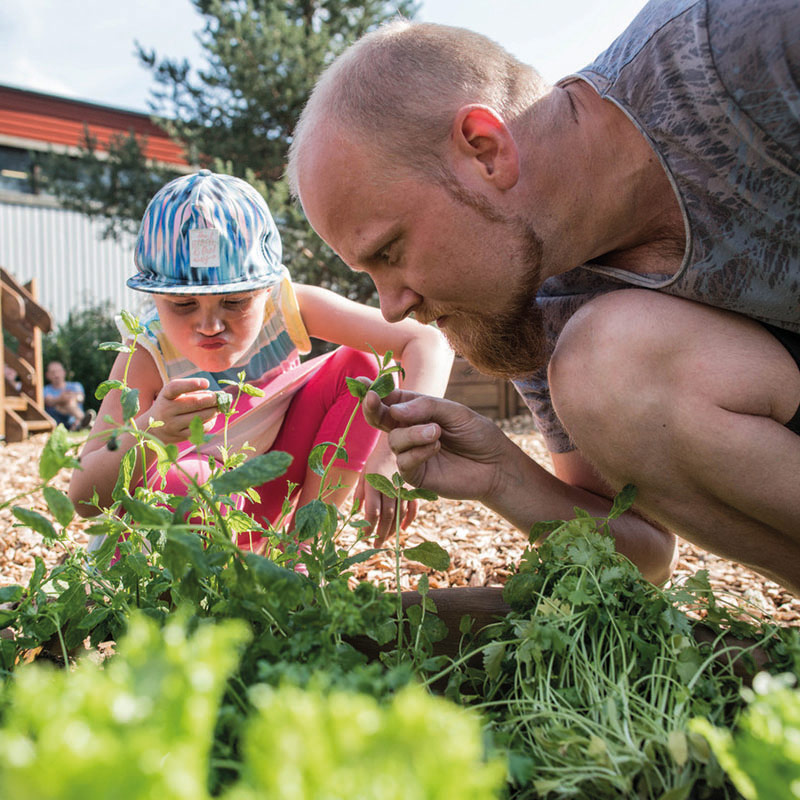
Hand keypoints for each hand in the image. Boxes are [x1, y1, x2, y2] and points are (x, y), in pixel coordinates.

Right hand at [141, 378, 219, 443]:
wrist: (154, 430)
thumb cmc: (171, 405)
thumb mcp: (175, 394)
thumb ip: (193, 391)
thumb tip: (218, 395)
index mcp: (166, 395)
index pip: (176, 388)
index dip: (191, 384)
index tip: (207, 382)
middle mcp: (167, 410)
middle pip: (195, 403)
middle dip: (213, 399)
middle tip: (222, 397)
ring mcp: (173, 425)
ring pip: (201, 417)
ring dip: (214, 410)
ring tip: (219, 406)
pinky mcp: (181, 436)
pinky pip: (201, 428)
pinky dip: (211, 421)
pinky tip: (212, 417)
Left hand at [354, 435, 417, 546]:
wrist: (400, 440)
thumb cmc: (377, 458)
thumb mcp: (365, 472)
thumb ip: (361, 492)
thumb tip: (355, 511)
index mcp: (375, 483)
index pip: (372, 511)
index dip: (368, 527)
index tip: (364, 537)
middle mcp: (390, 487)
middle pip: (387, 517)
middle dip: (381, 534)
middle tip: (376, 545)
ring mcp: (403, 488)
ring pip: (400, 515)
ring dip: (393, 530)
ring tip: (386, 540)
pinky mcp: (414, 487)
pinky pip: (413, 507)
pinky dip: (409, 519)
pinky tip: (403, 528)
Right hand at [362, 388, 512, 502]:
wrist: (496, 465)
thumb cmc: (477, 434)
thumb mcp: (454, 411)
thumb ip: (425, 407)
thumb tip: (394, 410)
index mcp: (416, 412)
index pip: (391, 400)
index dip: (376, 392)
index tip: (362, 383)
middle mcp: (409, 431)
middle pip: (380, 420)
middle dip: (373, 408)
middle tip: (372, 398)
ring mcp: (411, 453)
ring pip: (395, 440)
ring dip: (413, 433)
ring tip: (437, 432)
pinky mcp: (416, 475)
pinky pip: (404, 462)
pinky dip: (418, 452)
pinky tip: (436, 447)